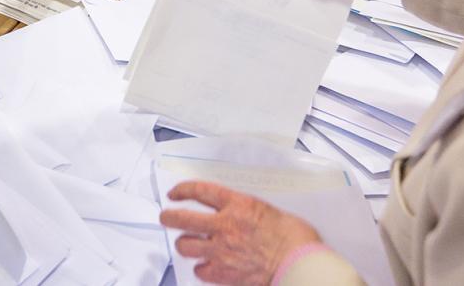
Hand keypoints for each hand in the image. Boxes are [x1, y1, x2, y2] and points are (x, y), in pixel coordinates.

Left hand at [160, 181, 324, 284]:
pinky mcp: (224, 273)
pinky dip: (201, 268)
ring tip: (187, 244)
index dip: (182, 190)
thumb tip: (235, 212)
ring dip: (184, 244)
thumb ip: (245, 209)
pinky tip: (206, 266)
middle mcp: (224, 226)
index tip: (175, 193)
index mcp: (237, 205)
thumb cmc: (293, 237)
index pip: (200, 191)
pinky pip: (200, 271)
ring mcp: (221, 250)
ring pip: (185, 246)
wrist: (298, 262)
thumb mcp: (267, 210)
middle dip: (169, 217)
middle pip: (183, 218)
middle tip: (166, 217)